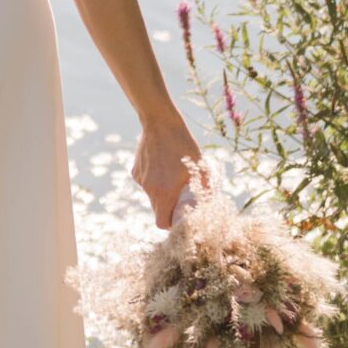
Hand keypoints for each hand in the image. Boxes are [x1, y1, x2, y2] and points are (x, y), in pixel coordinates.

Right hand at [133, 110, 203, 228]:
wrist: (161, 123)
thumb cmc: (183, 146)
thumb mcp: (201, 169)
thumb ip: (205, 190)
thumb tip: (211, 204)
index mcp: (164, 193)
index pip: (161, 222)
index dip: (170, 225)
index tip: (178, 219)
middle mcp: (149, 189)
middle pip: (157, 209)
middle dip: (168, 207)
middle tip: (180, 196)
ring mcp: (141, 180)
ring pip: (151, 194)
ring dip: (161, 191)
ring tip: (172, 175)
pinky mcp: (135, 170)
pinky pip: (145, 182)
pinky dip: (153, 179)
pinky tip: (162, 164)